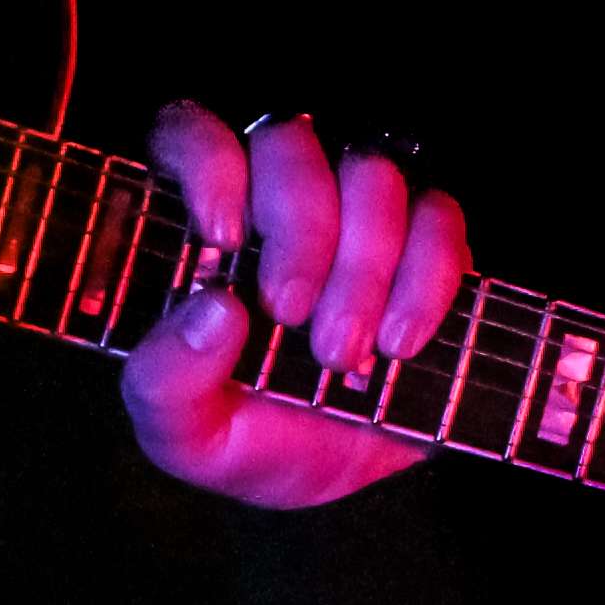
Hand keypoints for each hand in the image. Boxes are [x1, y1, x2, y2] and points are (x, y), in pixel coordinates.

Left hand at [120, 101, 470, 508]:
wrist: (344, 472)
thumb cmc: (249, 436)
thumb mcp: (186, 433)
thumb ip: (166, 381)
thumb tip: (213, 310)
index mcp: (202, 224)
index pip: (190, 132)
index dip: (208, 162)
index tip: (224, 236)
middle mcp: (275, 196)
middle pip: (289, 143)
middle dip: (300, 231)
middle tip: (292, 314)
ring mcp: (355, 208)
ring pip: (370, 172)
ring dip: (363, 266)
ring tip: (343, 355)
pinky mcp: (427, 238)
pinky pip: (439, 216)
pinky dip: (424, 280)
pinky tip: (400, 342)